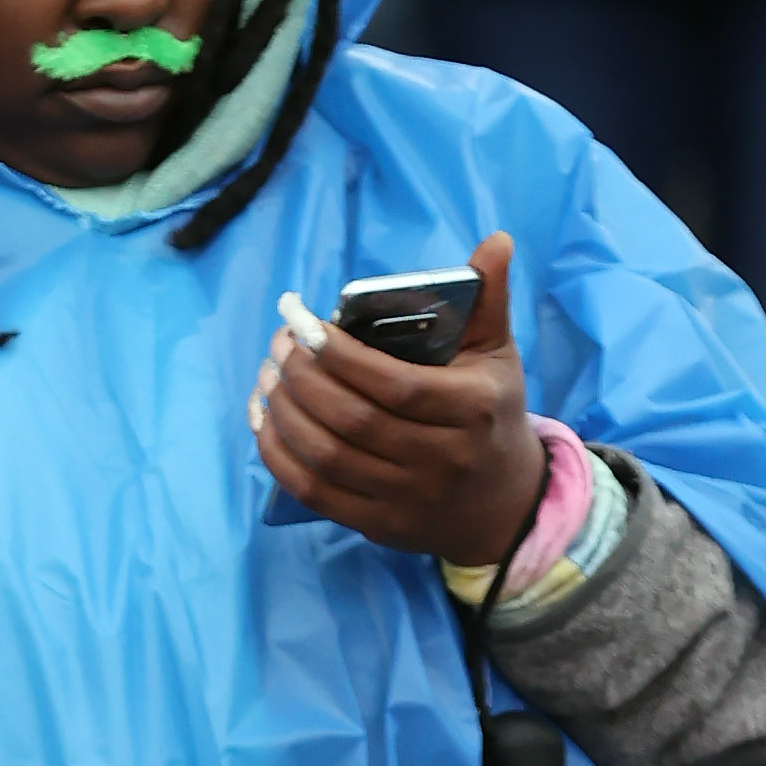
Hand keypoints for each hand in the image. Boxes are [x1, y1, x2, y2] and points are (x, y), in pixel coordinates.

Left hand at [250, 227, 544, 567]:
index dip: (340, 355)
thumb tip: (494, 240)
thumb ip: (490, 299)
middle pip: (354, 419)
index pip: (395, 383)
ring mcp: (407, 498)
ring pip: (328, 457)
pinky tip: (264, 422)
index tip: (301, 323)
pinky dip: (280, 457)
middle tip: (277, 345)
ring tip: (266, 377)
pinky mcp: (377, 525)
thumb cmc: (490, 414)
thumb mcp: (498, 356)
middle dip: (303, 378)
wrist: (501, 504)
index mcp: (471, 409)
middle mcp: (441, 458)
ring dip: (285, 414)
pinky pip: (315, 492)